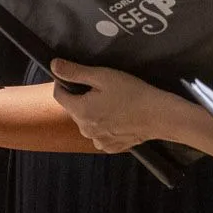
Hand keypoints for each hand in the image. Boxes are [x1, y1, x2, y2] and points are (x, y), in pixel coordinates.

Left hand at [48, 59, 185, 152]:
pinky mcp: (110, 147)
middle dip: (83, 98)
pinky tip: (120, 118)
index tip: (78, 76)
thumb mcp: (103, 76)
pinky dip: (106, 126)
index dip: (64, 83)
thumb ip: (76, 72)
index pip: (59, 95)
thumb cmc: (132, 93)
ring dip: (94, 113)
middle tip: (103, 88)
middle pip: (75, 109)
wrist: (159, 116)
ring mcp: (98, 141)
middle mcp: (85, 130)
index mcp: (80, 111)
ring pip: (88, 122)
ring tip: (114, 103)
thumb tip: (54, 65)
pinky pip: (100, 134)